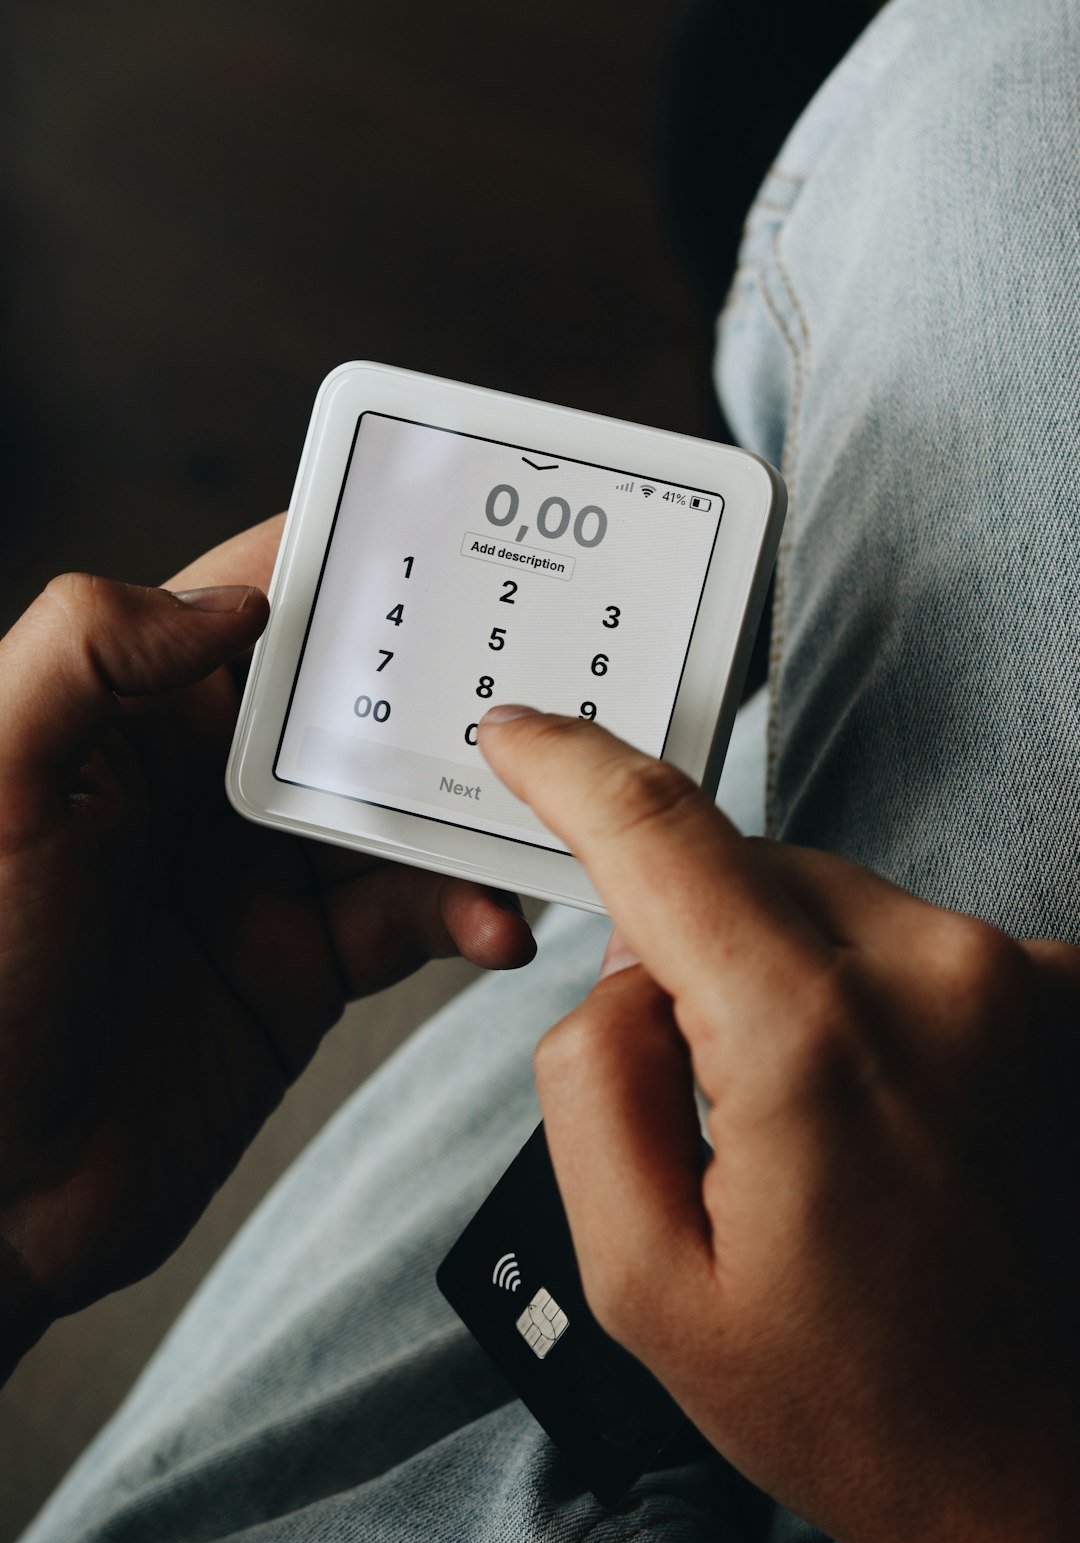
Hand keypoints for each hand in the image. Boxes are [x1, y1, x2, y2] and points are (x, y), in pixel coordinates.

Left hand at [0, 519, 532, 1374]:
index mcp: (127, 723)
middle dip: (442, 688)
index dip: (342, 566)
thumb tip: (232, 599)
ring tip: (545, 813)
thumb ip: (89, 656)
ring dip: (474, 813)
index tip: (443, 529)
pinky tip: (494, 925)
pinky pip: (407, 922)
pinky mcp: (299, 972)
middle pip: (350, 711)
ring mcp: (258, 883)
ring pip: (398, 815)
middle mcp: (201, 791)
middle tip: (545, 670)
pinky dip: (461, 916)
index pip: (249, 609)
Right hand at [479, 707, 1079, 1542]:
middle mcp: (938, 972)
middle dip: (686, 944)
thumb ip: (591, 1078)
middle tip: (703, 1099)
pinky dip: (857, 992)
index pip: (660, 835)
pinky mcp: (1063, 990)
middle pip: (743, 869)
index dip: (571, 770)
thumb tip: (627, 966)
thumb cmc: (847, 1393)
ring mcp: (1020, 975)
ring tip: (810, 1134)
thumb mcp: (638, 1272)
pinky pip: (902, 937)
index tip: (522, 737)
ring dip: (780, 976)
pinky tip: (879, 1114)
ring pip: (823, 900)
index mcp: (813, 1036)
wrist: (1034, 1464)